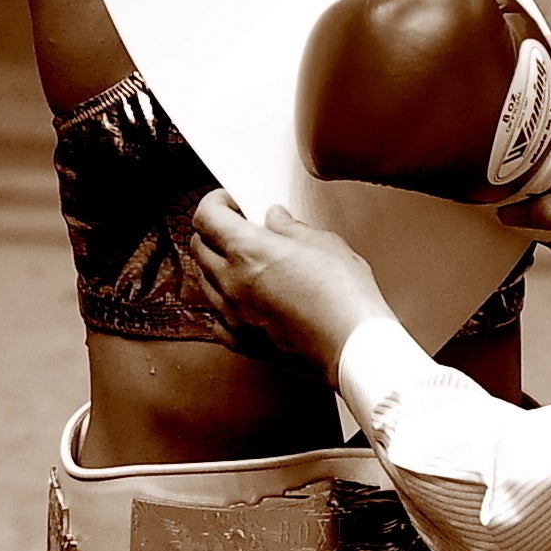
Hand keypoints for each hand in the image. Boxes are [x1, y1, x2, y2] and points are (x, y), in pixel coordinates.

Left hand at [192, 191, 391, 380]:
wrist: (352, 348)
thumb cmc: (344, 299)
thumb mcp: (324, 244)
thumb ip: (291, 228)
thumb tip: (277, 220)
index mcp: (248, 251)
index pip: (206, 216)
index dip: (215, 203)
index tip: (228, 203)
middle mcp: (232, 282)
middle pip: (198, 247)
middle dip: (212, 232)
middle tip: (237, 228)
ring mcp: (233, 314)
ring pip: (204, 282)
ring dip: (217, 267)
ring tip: (244, 263)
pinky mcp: (242, 341)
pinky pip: (217, 318)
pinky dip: (225, 305)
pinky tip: (244, 300)